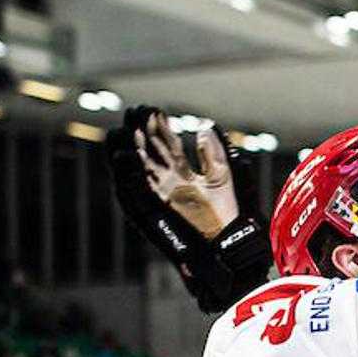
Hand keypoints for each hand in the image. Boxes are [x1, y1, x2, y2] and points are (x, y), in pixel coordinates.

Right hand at [106, 106, 270, 312]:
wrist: (231, 248)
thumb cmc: (230, 216)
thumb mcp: (223, 177)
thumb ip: (213, 152)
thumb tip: (204, 125)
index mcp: (182, 175)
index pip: (164, 144)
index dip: (159, 127)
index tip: (154, 108)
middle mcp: (167, 185)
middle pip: (145, 154)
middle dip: (139, 133)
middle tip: (135, 112)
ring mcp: (159, 200)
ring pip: (134, 172)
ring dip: (127, 151)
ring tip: (125, 131)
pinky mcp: (154, 216)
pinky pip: (134, 196)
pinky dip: (129, 178)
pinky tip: (127, 157)